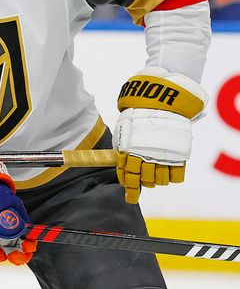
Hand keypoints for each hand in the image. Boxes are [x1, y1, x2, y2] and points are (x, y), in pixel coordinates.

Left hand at [114, 67, 206, 202]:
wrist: (160, 101)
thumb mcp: (124, 130)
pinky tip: (169, 170)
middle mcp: (144, 156)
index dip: (128, 188)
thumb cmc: (139, 115)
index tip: (129, 196)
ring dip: (157, 180)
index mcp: (128, 149)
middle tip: (143, 183)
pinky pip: (176, 177)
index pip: (127, 175)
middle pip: (143, 181)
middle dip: (142, 184)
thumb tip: (120, 165)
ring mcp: (162, 156)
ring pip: (159, 181)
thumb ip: (122, 149)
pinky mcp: (178, 155)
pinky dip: (172, 177)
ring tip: (156, 172)